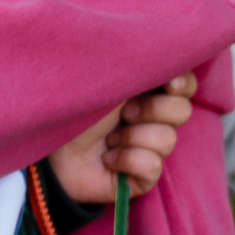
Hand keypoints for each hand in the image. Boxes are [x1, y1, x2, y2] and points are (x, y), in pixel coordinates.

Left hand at [49, 74, 195, 204]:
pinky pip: (153, 165)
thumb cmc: (74, 107)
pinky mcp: (144, 176)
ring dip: (131, 136)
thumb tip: (167, 59)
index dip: (182, 84)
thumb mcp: (106, 79)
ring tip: (107, 139)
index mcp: (146, 90)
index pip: (185, 84)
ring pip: (167, 139)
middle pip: (182, 111)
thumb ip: (139, 67)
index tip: (167, 84)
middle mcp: (153, 118)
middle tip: (123, 113)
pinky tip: (108, 159)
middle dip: (151, 109)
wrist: (50, 147)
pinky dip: (127, 159)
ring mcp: (150, 148)